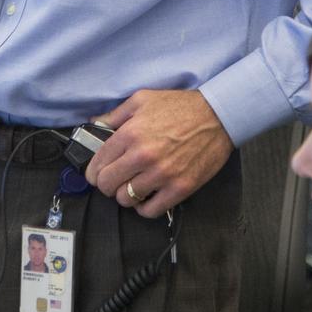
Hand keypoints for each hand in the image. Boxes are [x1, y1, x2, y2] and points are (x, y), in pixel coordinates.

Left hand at [85, 89, 233, 217]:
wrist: (217, 115)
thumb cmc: (179, 106)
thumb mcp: (142, 100)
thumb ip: (115, 114)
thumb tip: (95, 124)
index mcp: (130, 133)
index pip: (98, 164)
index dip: (94, 171)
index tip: (97, 172)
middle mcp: (143, 156)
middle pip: (107, 185)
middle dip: (107, 184)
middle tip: (114, 179)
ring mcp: (162, 174)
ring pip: (126, 200)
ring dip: (125, 195)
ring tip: (132, 186)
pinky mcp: (179, 188)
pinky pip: (150, 211)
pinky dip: (143, 207)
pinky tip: (146, 196)